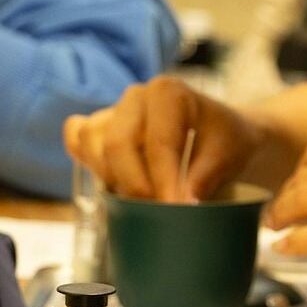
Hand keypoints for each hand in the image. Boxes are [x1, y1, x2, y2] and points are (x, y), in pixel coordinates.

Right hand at [63, 77, 261, 201]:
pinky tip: (114, 183)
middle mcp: (135, 98)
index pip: (159, 143)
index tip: (175, 210)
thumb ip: (207, 176)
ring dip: (113, 180)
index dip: (164, 182)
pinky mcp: (99, 130)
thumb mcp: (229, 154)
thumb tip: (182, 203)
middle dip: (135, 187)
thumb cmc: (225, 142)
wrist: (220, 137)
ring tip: (143, 199)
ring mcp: (114, 112)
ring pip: (92, 146)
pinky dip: (89, 163)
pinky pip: (77, 141)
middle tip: (158, 213)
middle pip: (116, 145)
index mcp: (167, 93)